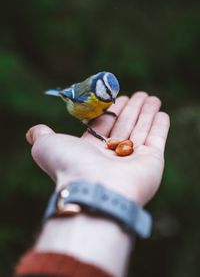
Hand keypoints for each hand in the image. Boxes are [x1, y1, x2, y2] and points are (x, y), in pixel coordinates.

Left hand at [26, 92, 169, 205]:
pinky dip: (160, 126)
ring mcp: (133, 159)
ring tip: (152, 97)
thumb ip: (41, 135)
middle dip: (132, 109)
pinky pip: (157, 139)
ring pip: (141, 130)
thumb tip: (32, 131)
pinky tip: (161, 112)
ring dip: (147, 113)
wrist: (93, 189)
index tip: (119, 97)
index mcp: (91, 150)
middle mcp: (112, 156)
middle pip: (125, 125)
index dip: (112, 111)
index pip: (105, 125)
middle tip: (140, 94)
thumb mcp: (47, 145)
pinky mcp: (152, 162)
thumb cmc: (69, 165)